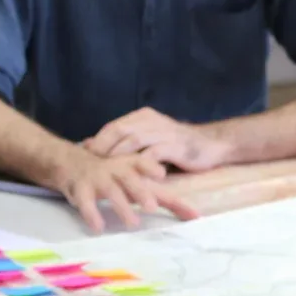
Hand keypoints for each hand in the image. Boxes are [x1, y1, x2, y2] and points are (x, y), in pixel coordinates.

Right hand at [53, 144, 201, 234]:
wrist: (72, 163)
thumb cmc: (117, 177)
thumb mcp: (142, 183)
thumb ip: (168, 199)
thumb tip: (196, 216)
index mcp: (132, 165)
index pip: (143, 163)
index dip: (150, 167)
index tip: (161, 174)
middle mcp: (116, 169)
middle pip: (129, 178)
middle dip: (140, 192)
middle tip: (151, 207)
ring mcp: (98, 178)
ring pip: (110, 191)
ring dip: (121, 206)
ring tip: (133, 224)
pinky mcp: (80, 189)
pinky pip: (85, 202)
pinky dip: (91, 214)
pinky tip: (98, 228)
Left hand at [85, 107, 228, 172]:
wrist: (212, 144)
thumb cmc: (179, 145)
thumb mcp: (152, 138)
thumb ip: (129, 141)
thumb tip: (97, 146)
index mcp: (143, 117)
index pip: (114, 126)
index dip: (98, 140)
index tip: (84, 154)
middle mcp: (151, 121)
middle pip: (119, 132)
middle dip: (103, 148)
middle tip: (89, 165)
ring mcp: (162, 132)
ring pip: (132, 141)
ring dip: (117, 157)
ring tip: (105, 172)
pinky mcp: (174, 146)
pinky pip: (151, 155)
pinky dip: (139, 166)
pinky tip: (130, 178)